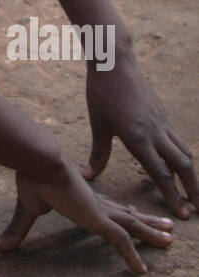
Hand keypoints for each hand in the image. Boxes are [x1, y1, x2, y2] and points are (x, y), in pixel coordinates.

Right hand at [0, 166, 173, 275]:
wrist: (40, 162)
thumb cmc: (32, 179)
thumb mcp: (25, 212)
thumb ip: (14, 233)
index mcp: (82, 198)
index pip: (108, 208)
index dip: (123, 213)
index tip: (136, 215)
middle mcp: (96, 204)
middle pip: (127, 215)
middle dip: (147, 222)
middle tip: (166, 229)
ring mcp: (100, 211)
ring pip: (132, 227)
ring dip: (151, 234)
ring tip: (170, 240)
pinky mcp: (99, 219)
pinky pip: (121, 242)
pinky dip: (133, 256)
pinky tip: (142, 271)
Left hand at [85, 59, 198, 218]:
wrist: (115, 62)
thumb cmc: (102, 93)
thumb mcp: (98, 124)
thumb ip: (98, 153)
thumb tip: (89, 176)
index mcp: (138, 138)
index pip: (161, 173)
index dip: (172, 196)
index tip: (182, 214)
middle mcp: (155, 132)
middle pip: (182, 166)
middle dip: (192, 190)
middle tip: (198, 210)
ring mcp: (162, 122)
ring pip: (184, 152)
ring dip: (191, 174)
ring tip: (195, 191)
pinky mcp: (162, 115)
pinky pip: (177, 140)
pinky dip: (182, 156)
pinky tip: (180, 164)